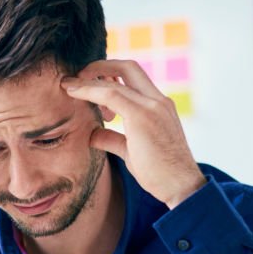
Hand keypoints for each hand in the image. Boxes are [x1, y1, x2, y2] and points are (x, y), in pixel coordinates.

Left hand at [61, 60, 205, 209]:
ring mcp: (153, 106)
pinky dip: (90, 90)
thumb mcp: (131, 151)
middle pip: (127, 66)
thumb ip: (113, 138)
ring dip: (90, 79)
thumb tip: (92, 134)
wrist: (181, 187)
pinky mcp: (143, 116)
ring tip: (70, 88)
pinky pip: (111, 95)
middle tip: (76, 79)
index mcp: (158, 105)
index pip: (133, 77)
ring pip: (117, 79)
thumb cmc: (159, 173)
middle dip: (98, 67)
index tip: (86, 85)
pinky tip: (74, 93)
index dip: (107, 76)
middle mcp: (158, 100)